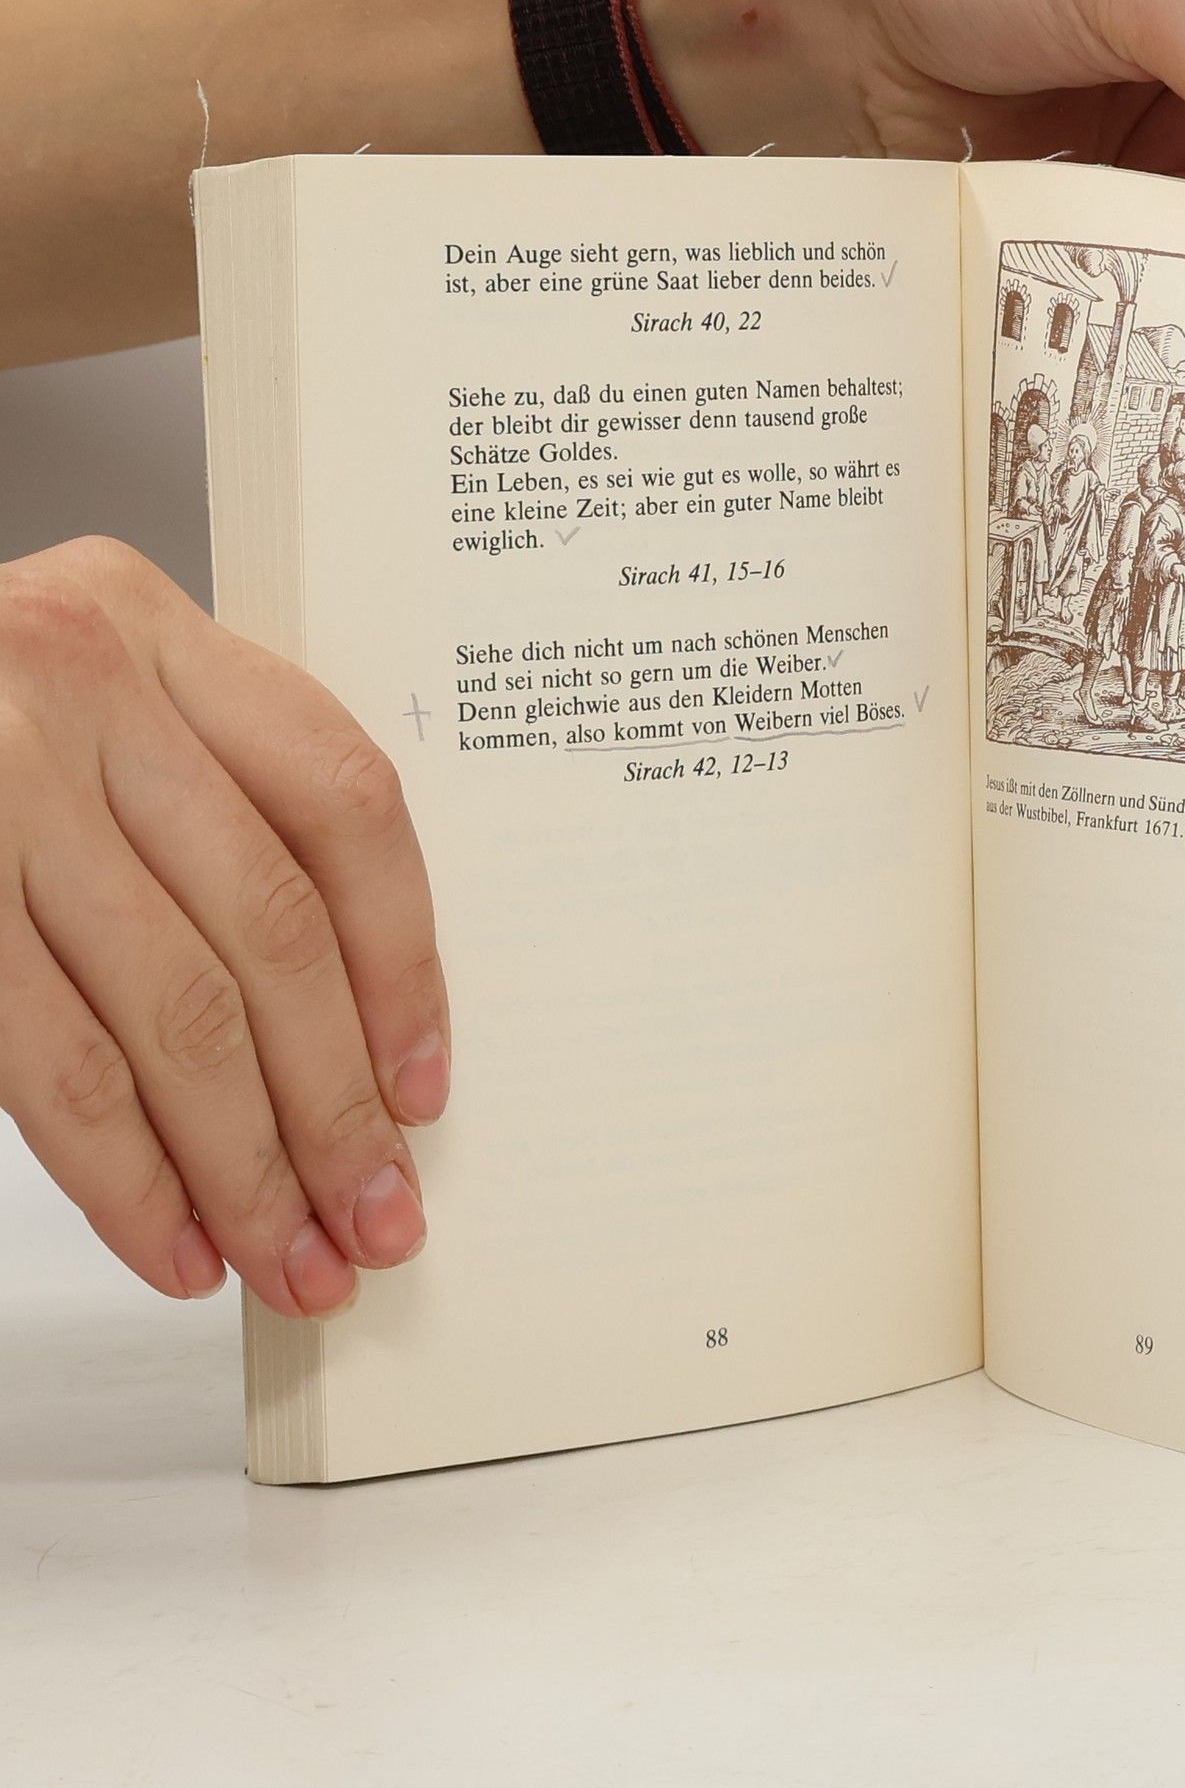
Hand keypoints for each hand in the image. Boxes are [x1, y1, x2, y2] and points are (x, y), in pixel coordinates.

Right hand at [0, 541, 448, 1313]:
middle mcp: (78, 680)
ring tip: (292, 1264)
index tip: (423, 1090)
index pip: (344, 805)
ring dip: (246, 1167)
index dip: (402, 964)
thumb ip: (195, 810)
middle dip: (335, 1105)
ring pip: (177, 1011)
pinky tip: (174, 1244)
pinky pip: (56, 1061)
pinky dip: (126, 1174)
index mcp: (151, 626)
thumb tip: (344, 1037)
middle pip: (273, 929)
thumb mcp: (73, 713)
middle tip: (374, 1223)